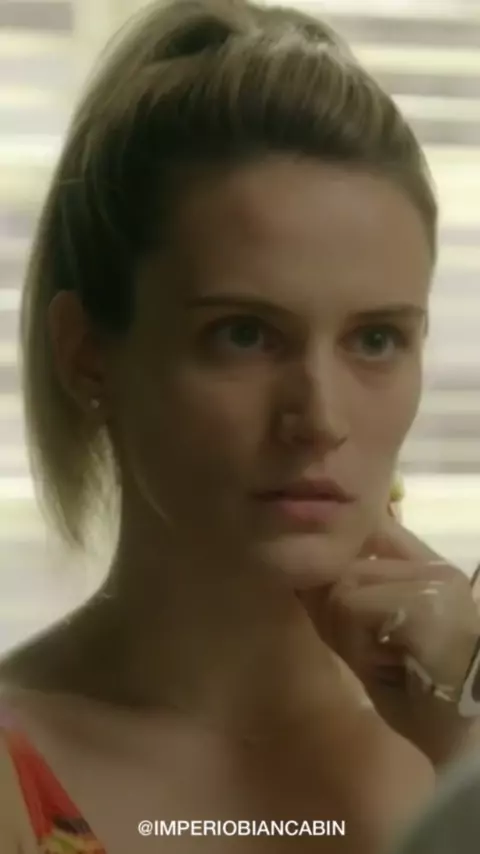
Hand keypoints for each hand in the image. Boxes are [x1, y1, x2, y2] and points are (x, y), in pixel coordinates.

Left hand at [297, 516, 479, 764]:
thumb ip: (341, 595)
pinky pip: (353, 607)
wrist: (456, 739)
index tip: (332, 605)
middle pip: (344, 564)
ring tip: (383, 660)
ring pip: (344, 587)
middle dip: (338, 614)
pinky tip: (387, 666)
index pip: (367, 533)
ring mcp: (436, 581)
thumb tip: (297, 570)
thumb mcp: (369, 634)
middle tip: (373, 654)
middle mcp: (436, 565)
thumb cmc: (413, 693)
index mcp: (428, 566)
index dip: (337, 567)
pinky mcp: (428, 605)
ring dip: (348, 634)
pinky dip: (358, 644)